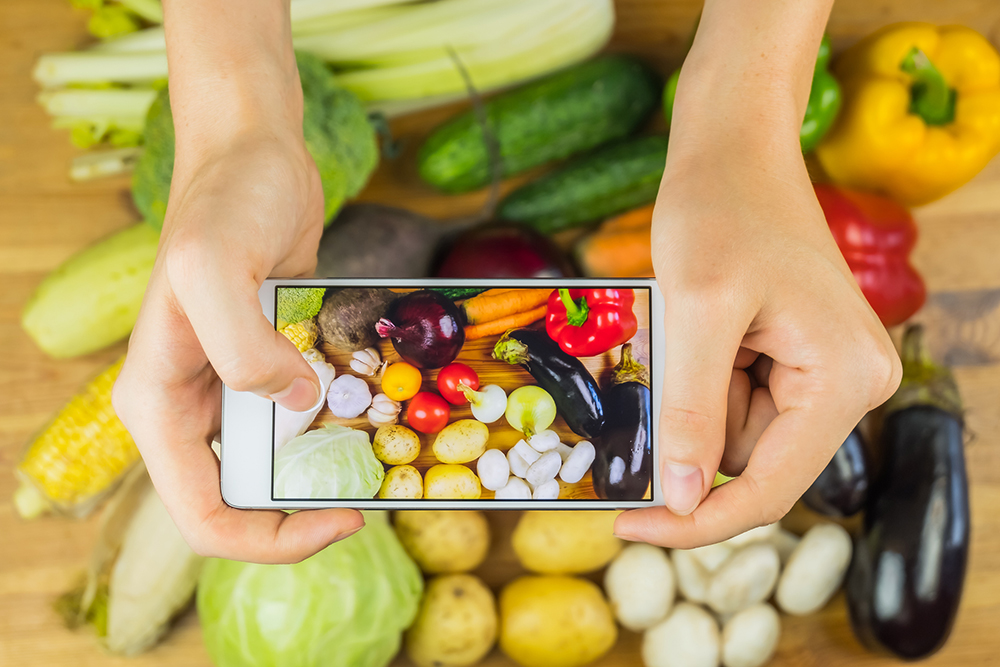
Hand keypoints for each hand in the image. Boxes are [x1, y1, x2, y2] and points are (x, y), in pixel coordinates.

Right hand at [112, 119, 362, 564]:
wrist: (255, 156)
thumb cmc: (225, 203)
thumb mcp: (216, 268)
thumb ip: (242, 348)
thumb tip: (294, 405)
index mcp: (158, 405)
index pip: (204, 516)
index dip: (271, 539)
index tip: (343, 520)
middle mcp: (188, 407)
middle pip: (243, 501)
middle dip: (306, 509)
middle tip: (373, 492)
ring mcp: (230, 387)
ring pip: (275, 466)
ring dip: (326, 472)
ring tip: (383, 459)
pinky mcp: (269, 365)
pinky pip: (300, 420)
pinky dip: (336, 428)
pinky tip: (376, 415)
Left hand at [614, 9, 900, 545]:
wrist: (733, 150)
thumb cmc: (720, 209)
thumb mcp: (696, 309)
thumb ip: (691, 410)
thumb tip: (680, 500)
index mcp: (845, 380)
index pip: (770, 490)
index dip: (695, 521)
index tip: (625, 525)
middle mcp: (851, 384)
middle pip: (750, 462)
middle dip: (687, 430)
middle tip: (654, 365)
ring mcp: (825, 372)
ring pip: (734, 433)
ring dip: (689, 398)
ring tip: (682, 325)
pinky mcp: (797, 358)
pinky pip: (733, 399)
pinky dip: (696, 379)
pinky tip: (694, 326)